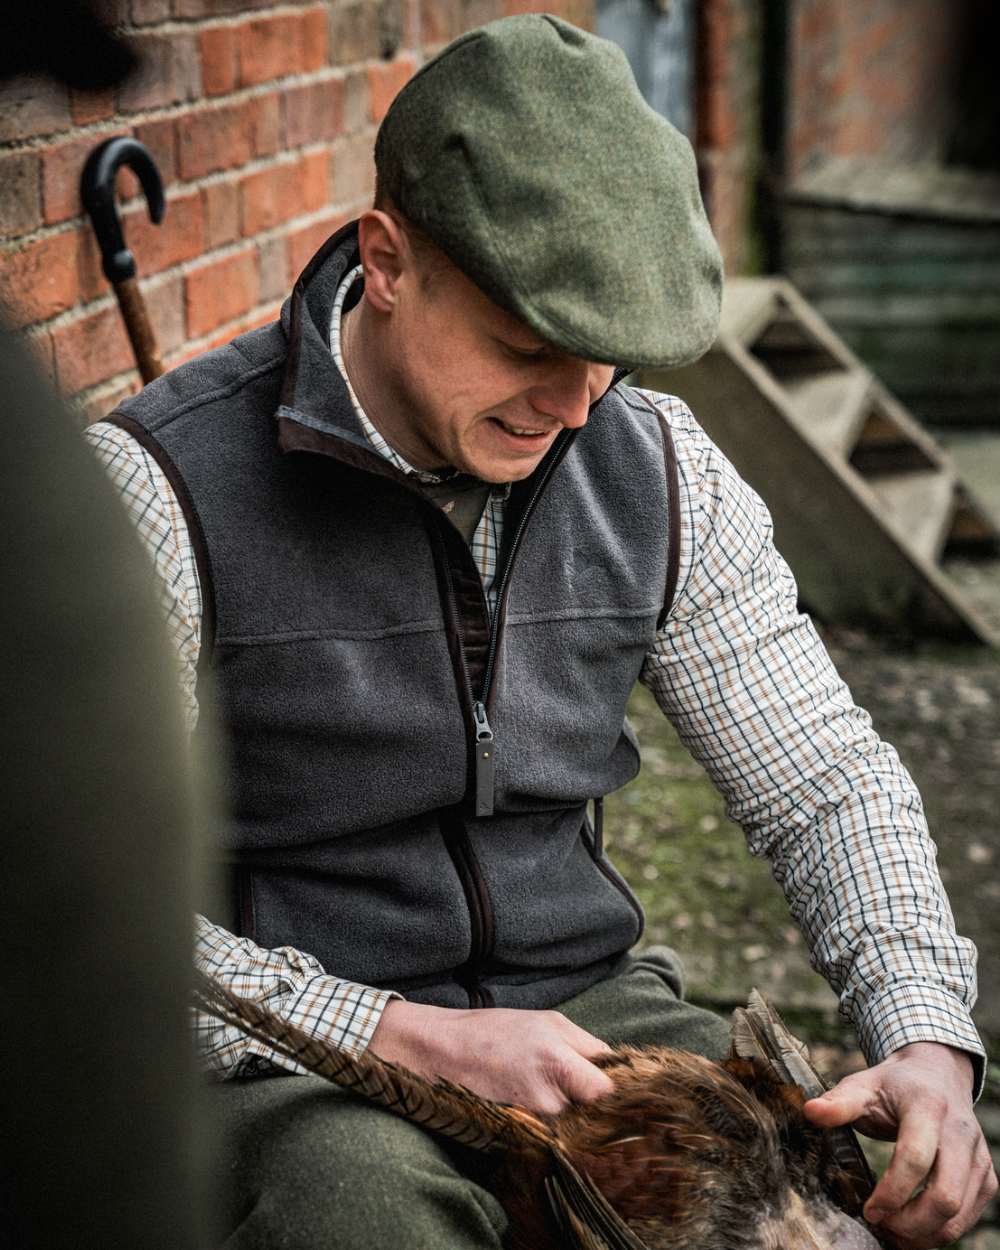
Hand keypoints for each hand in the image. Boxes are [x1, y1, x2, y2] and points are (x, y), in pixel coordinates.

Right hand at [367, 999, 614, 1113]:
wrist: (441, 1052)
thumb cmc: (495, 1031)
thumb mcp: (547, 1022)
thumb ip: (586, 1046)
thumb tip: (615, 1069)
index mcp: (559, 1058)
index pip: (608, 1092)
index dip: (614, 1094)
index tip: (615, 1093)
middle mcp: (548, 1094)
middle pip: (592, 1114)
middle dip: (593, 1109)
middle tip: (585, 1098)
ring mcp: (531, 1119)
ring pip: (570, 1127)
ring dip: (569, 1118)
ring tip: (552, 1102)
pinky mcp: (516, 1135)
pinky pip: (548, 1136)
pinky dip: (549, 1128)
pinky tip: (535, 1112)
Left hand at [803, 1042, 996, 1247]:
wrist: (937, 1076)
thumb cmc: (894, 1086)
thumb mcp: (862, 1085)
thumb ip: (838, 1102)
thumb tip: (809, 1112)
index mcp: (928, 1107)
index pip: (915, 1158)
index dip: (891, 1192)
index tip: (868, 1210)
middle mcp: (961, 1133)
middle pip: (944, 1196)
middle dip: (909, 1222)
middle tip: (879, 1224)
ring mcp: (978, 1158)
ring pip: (958, 1215)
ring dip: (923, 1234)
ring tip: (891, 1231)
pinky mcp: (986, 1178)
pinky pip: (967, 1218)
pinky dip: (940, 1232)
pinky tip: (911, 1229)